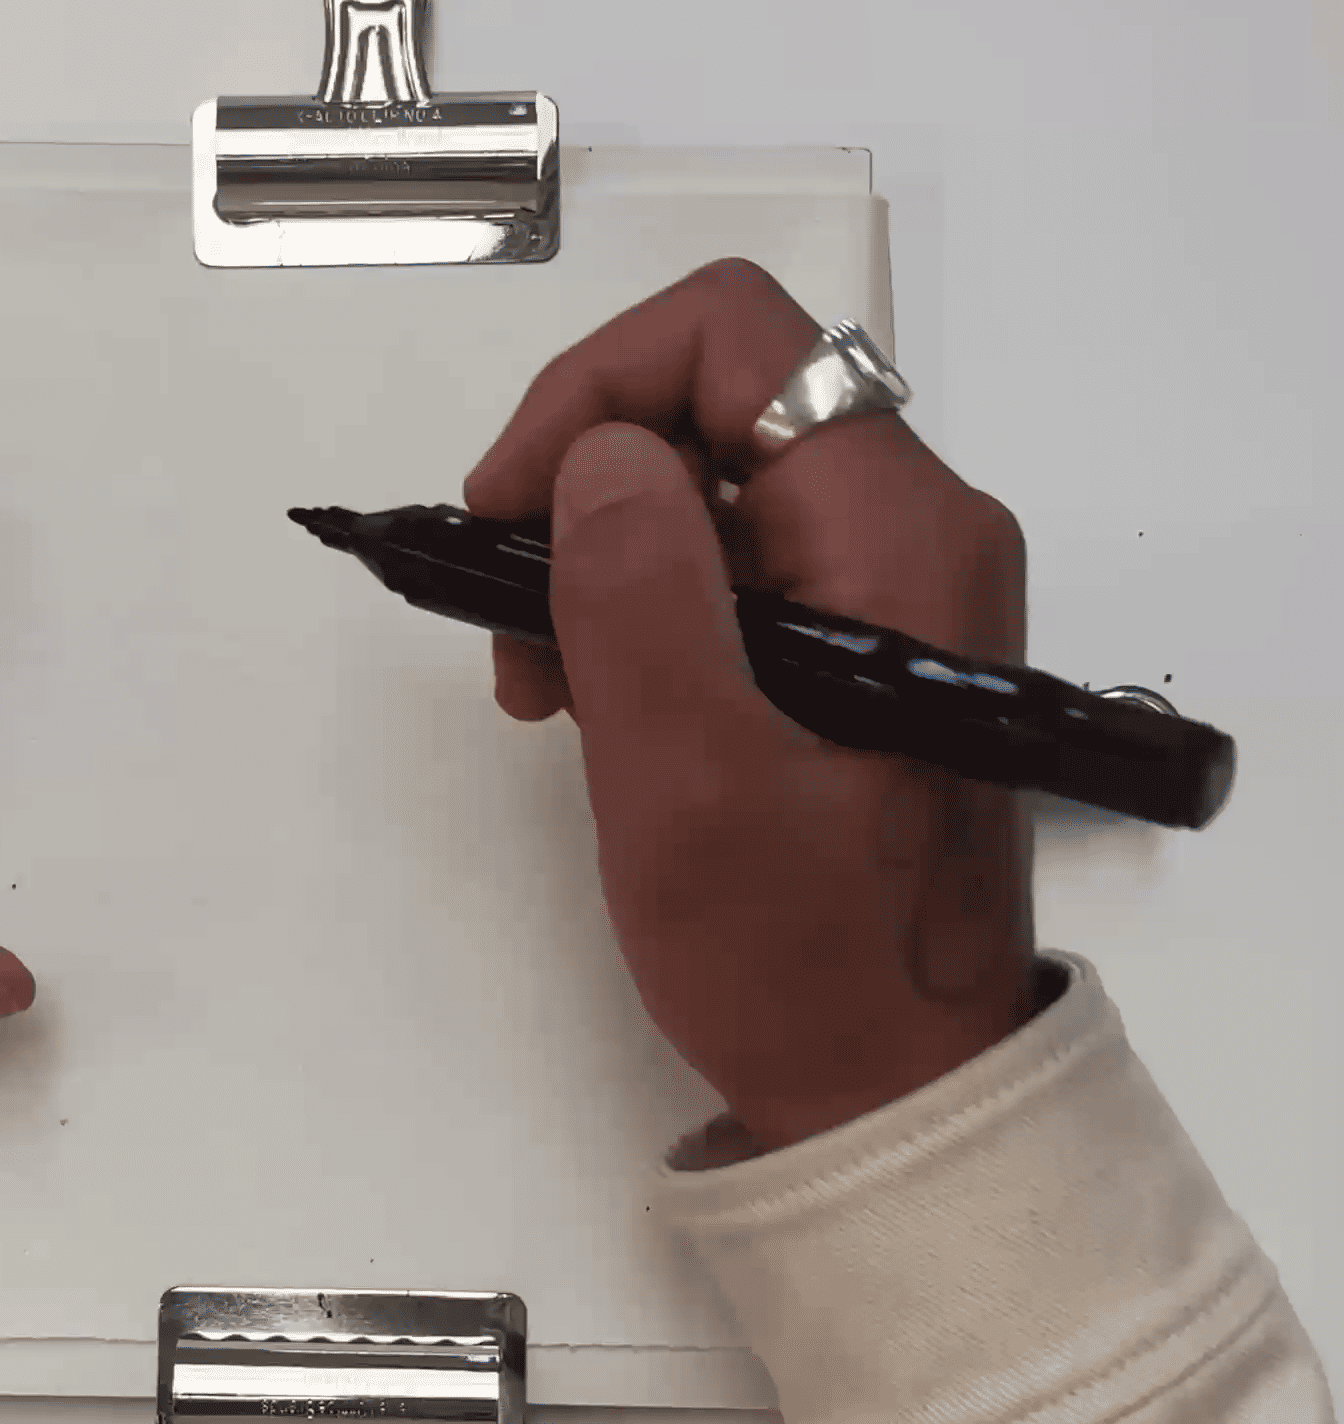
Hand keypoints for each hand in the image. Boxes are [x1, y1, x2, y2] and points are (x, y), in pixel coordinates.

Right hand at [464, 259, 1038, 1156]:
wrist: (897, 1085)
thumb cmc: (800, 954)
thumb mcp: (690, 779)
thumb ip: (638, 594)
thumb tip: (597, 457)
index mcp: (896, 531)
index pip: (734, 338)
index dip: (594, 392)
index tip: (510, 509)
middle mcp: (915, 529)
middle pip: (718, 401)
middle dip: (585, 486)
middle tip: (508, 616)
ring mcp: (895, 587)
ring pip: (713, 486)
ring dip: (601, 557)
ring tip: (539, 685)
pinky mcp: (866, 644)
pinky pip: (735, 567)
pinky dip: (645, 609)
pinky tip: (589, 700)